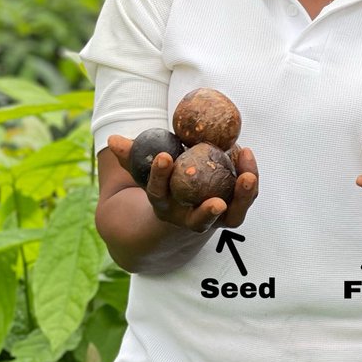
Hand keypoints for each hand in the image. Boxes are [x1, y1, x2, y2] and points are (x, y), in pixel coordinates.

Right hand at [108, 135, 258, 233]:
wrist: (179, 211)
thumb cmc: (163, 183)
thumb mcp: (144, 171)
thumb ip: (131, 156)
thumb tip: (113, 140)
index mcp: (163, 204)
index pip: (158, 192)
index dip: (159, 176)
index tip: (164, 156)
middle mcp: (187, 216)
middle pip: (199, 221)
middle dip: (208, 213)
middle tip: (218, 202)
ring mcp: (213, 216)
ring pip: (230, 216)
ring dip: (241, 199)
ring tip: (248, 176)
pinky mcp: (232, 210)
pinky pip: (244, 200)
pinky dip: (249, 184)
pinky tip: (247, 155)